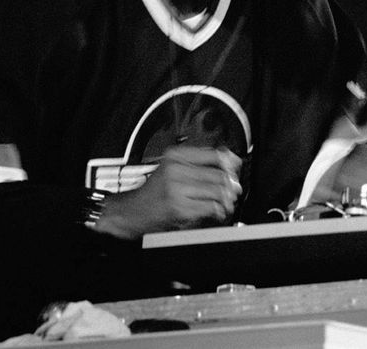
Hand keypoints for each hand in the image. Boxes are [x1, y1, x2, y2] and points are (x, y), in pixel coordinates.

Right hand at [95, 146, 241, 239]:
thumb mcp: (172, 167)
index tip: (235, 168)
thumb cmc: (153, 191)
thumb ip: (197, 162)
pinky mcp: (179, 208)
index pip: (213, 155)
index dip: (230, 163)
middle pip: (218, 175)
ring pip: (217, 192)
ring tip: (227, 202)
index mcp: (175, 156)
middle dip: (231, 185)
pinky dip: (218, 211)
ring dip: (227, 199)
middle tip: (234, 190)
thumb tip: (228, 159)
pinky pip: (210, 207)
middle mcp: (176, 170)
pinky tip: (217, 212)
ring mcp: (177, 190)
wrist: (131, 211)